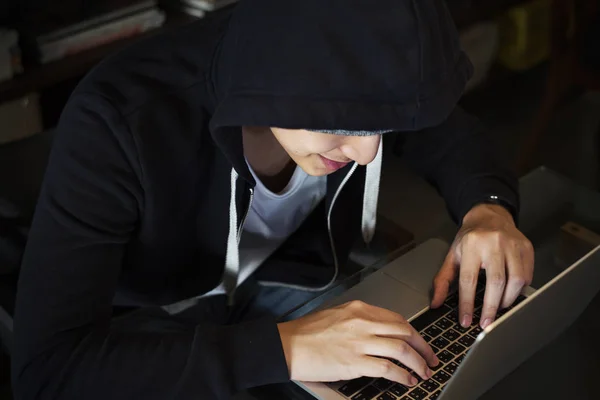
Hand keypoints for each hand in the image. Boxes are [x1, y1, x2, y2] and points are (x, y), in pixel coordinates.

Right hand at [277, 300, 438, 385]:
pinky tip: (408, 381)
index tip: (419, 342)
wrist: (288, 345)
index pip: (396, 318)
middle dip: (423, 346)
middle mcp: (363, 322)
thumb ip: (359, 321)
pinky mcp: (355, 362)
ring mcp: (360, 342)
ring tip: (424, 373)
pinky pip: (389, 368)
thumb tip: (379, 334)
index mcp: (359, 309)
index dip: (413, 332)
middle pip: (404, 332)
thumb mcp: (336, 316)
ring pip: (401, 350)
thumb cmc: (306, 333)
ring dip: (418, 363)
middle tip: (431, 358)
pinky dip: (403, 375)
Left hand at [431, 204, 533, 328]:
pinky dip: (520, 289)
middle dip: (491, 307)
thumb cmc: (470, 238)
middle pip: (496, 282)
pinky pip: (527, 274)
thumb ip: (443, 280)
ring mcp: (512, 244)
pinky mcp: (526, 247)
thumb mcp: (452, 256)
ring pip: (516, 280)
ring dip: (508, 300)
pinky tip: (511, 293)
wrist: (489, 216)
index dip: (467, 304)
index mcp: (471, 245)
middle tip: (487, 323)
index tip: (466, 321)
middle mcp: (493, 243)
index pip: (469, 280)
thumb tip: (435, 303)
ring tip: (499, 308)